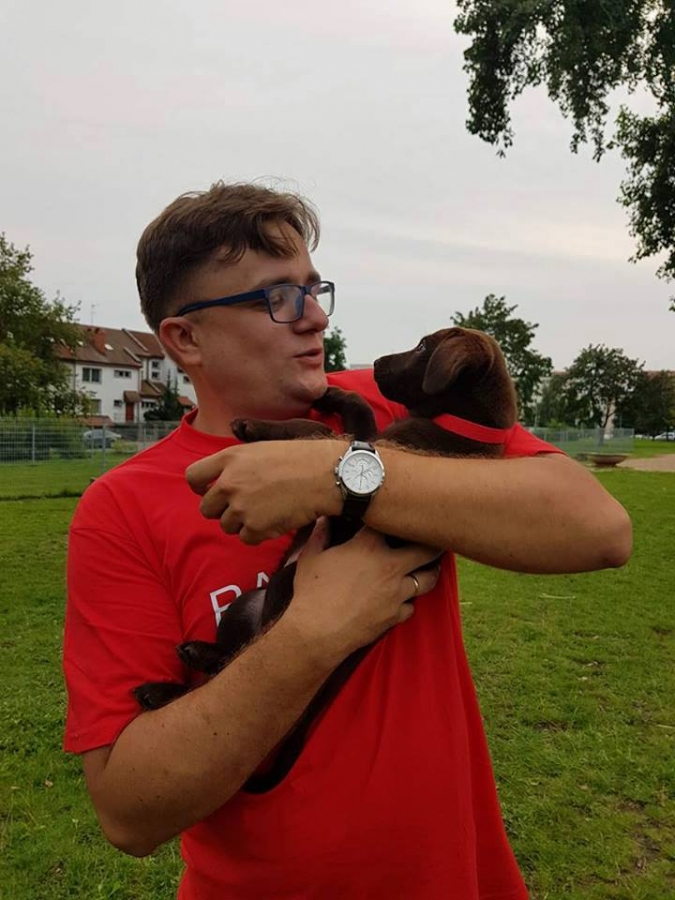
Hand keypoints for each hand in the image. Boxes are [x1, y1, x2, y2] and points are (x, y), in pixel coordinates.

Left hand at [186, 440, 347, 543]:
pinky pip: (246, 538)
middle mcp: (229, 483)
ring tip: (266, 511)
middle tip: (244, 506)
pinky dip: (258, 534)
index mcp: (230, 459)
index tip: (210, 492)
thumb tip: (225, 479)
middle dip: (222, 510)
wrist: (326, 475)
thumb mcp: (262, 448)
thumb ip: (238, 463)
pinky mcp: (256, 527)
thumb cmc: (300, 459)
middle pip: (206, 508)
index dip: (199, 488)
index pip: (193, 477)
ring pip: (227, 526)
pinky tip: (274, 520)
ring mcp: (241, 507)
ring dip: (242, 523)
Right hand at [285, 518, 441, 666]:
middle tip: (434, 538)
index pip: (393, 523)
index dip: (396, 518)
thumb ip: (320, 535)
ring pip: (428, 579)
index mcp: (369, 547)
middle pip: (426, 550)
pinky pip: (411, 606)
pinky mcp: (395, 615)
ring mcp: (396, 593)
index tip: (397, 517)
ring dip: (430, 572)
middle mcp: (389, 567)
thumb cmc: (312, 592)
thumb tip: (323, 520)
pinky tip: (402, 599)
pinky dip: (408, 602)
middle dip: (433, 543)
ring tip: (431, 567)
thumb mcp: (310, 558)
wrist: (317, 632)